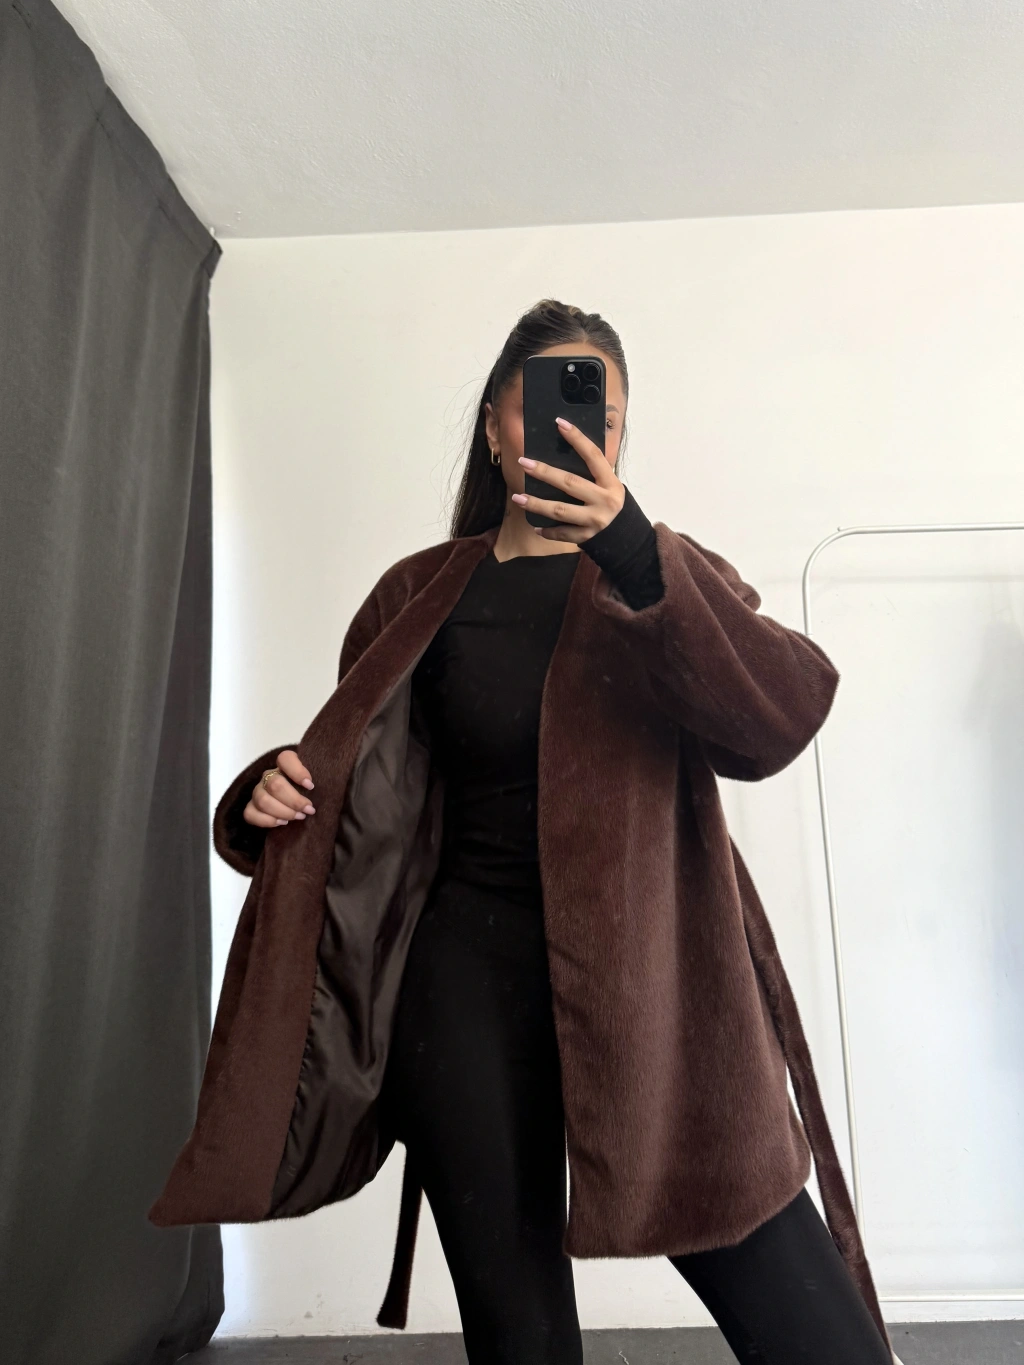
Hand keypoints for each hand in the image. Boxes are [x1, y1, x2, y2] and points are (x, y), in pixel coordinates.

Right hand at [243, 749, 315, 827]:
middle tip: (309, 809)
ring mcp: (258, 791)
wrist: (296, 803)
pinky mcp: (251, 807)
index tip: (311, 786)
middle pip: (275, 784)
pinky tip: (282, 823)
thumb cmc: (309, 791)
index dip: (297, 771)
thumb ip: (321, 779)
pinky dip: (267, 821)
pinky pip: (250, 814)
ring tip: (299, 817)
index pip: (285, 758)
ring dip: (283, 812)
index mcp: (284, 764)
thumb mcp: (317, 782)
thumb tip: (327, 788)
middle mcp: (269, 775)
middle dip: (294, 800)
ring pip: (263, 801)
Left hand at [511, 417, 624, 542]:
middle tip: (523, 462)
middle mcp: (604, 501)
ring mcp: (595, 521)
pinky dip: (547, 531)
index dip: (577, 439)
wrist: (626, 536)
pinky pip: (562, 533)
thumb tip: (561, 450)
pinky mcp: (586, 537)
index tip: (559, 423)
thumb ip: (592, 472)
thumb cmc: (610, 502)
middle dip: (544, 472)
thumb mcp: (608, 485)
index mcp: (611, 482)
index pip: (593, 456)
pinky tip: (535, 526)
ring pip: (560, 510)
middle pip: (570, 483)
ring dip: (536, 504)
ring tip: (517, 497)